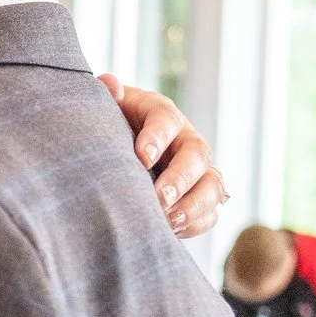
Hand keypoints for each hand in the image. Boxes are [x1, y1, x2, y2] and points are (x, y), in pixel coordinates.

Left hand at [99, 74, 226, 237]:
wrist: (114, 156)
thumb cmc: (106, 129)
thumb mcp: (103, 110)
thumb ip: (104, 96)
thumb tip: (110, 85)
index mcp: (159, 113)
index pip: (165, 118)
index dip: (157, 136)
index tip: (141, 157)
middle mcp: (184, 139)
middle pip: (197, 154)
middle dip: (180, 178)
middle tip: (159, 198)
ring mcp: (196, 170)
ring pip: (212, 185)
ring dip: (193, 206)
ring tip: (168, 221)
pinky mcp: (199, 197)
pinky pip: (211, 212)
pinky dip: (195, 224)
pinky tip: (171, 231)